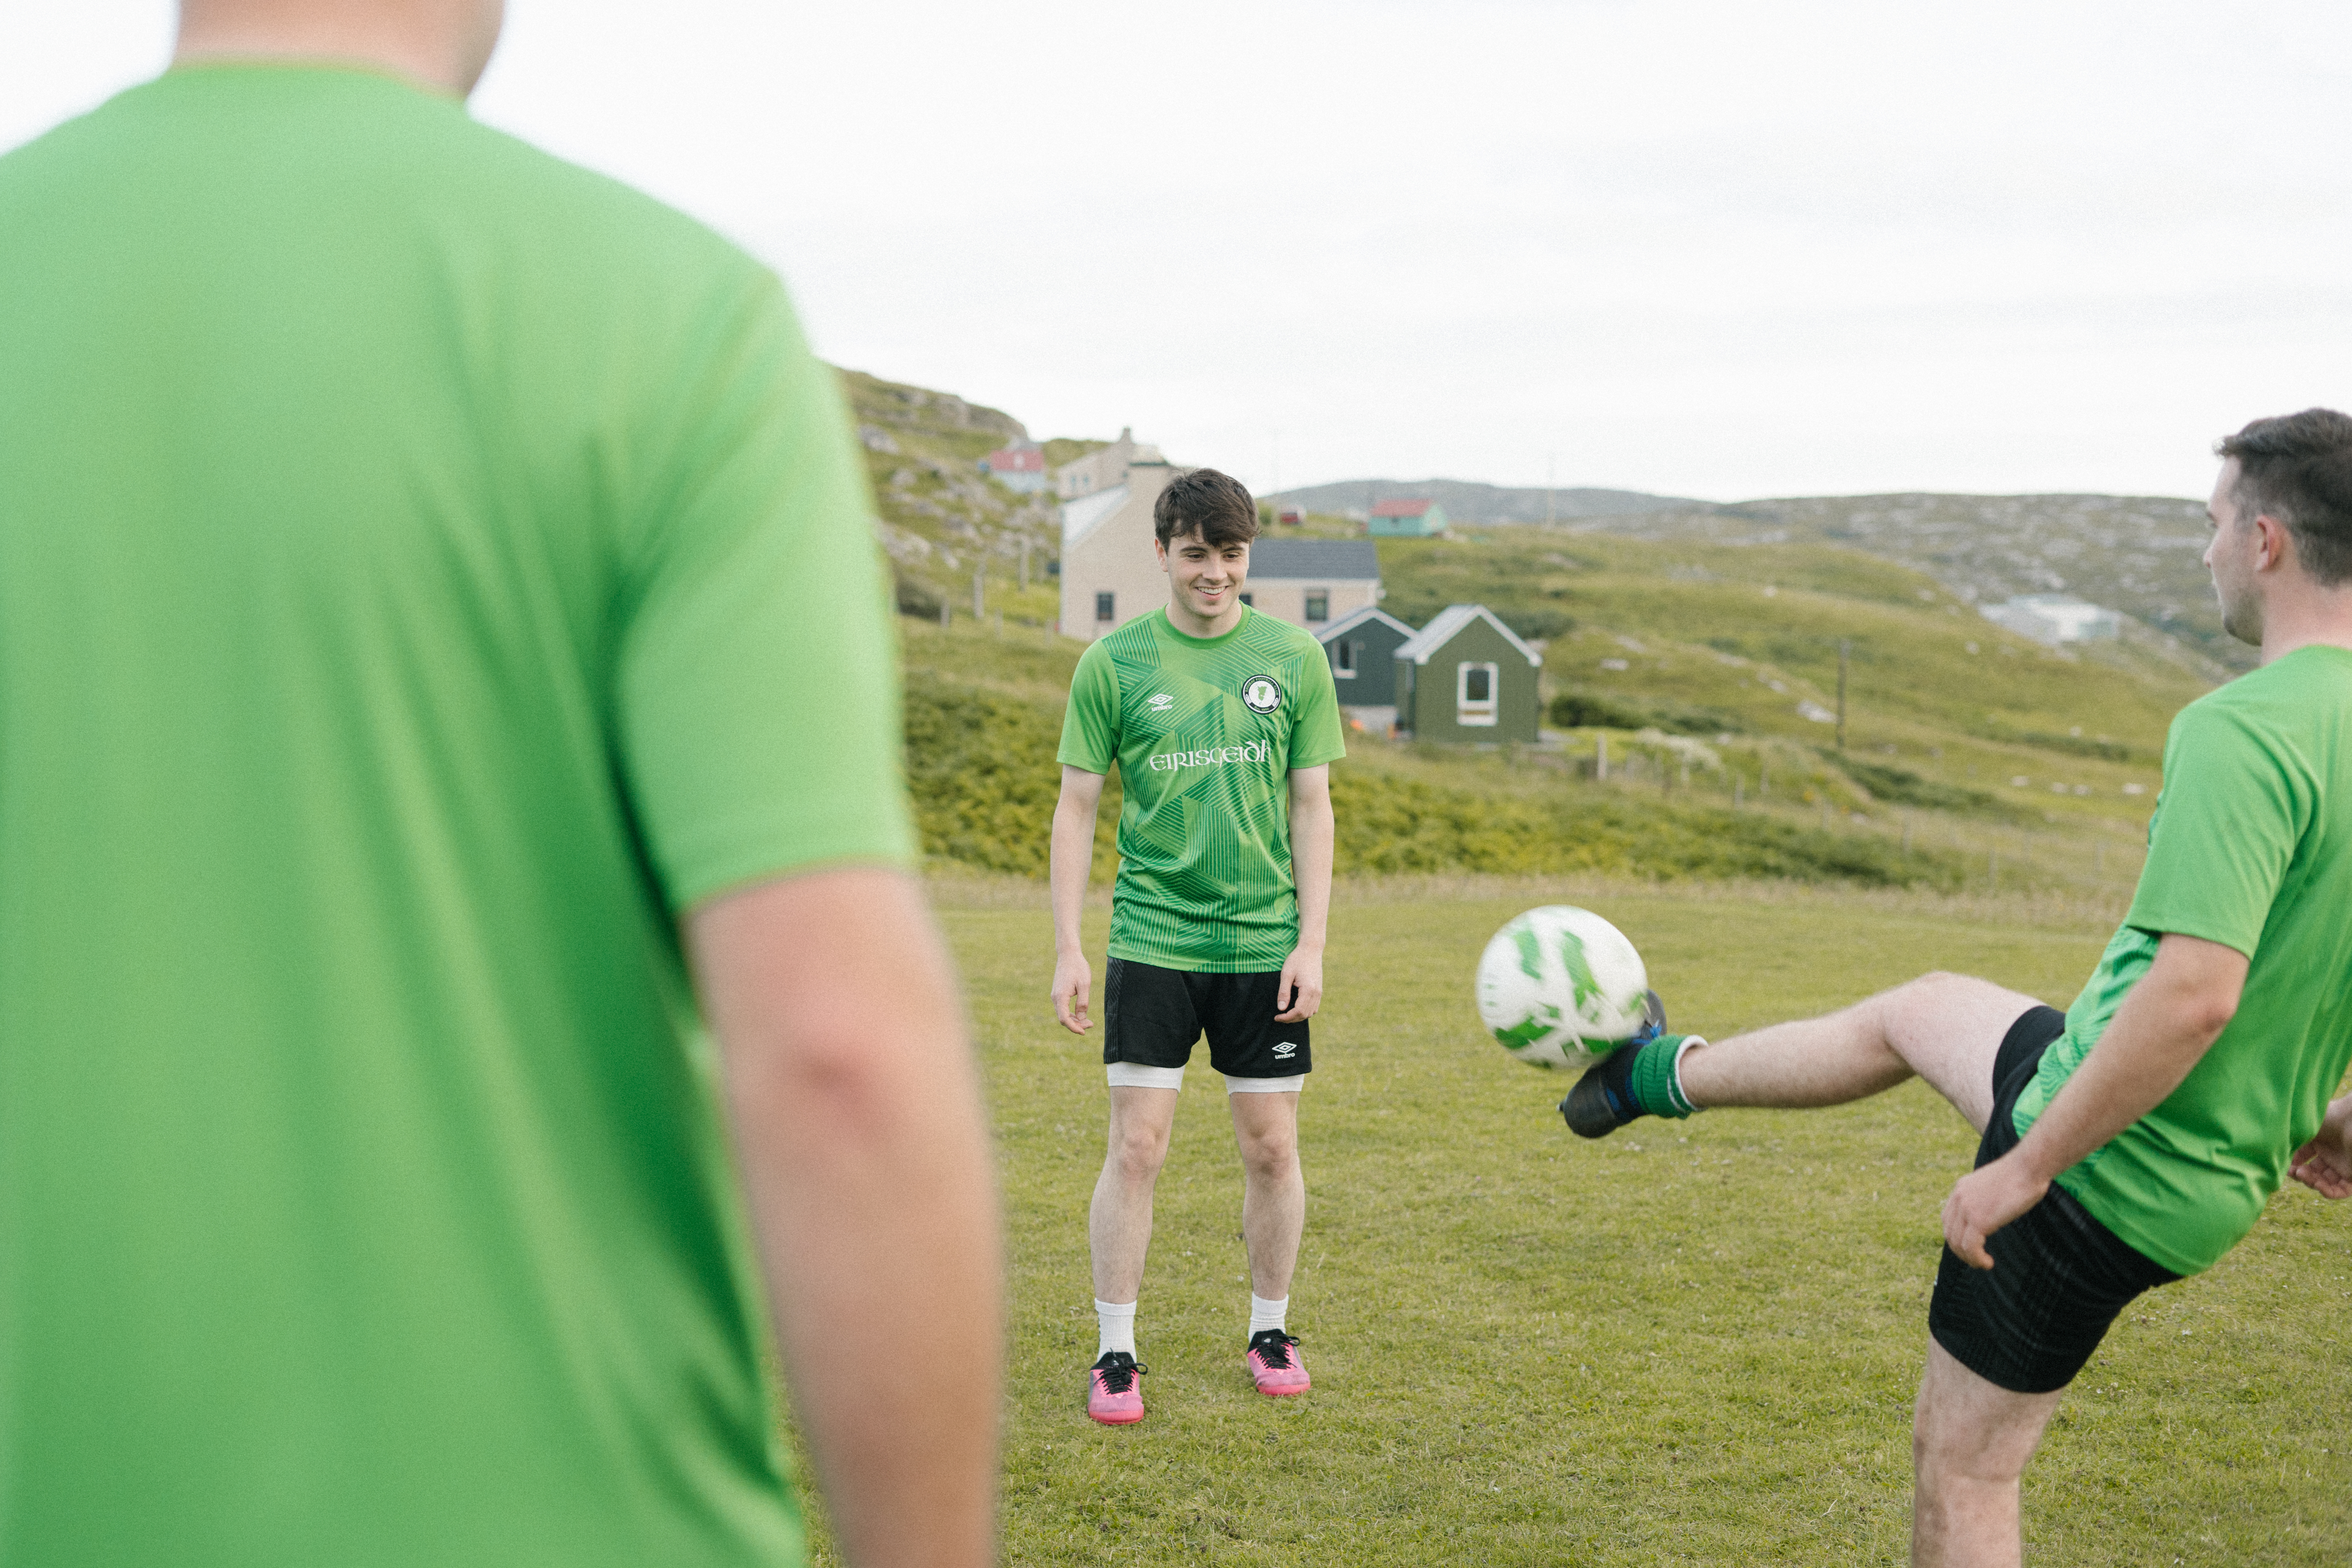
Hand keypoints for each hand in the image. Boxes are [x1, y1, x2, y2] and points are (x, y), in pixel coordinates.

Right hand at [1051, 952, 1092, 1034]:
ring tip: (1088, 1021)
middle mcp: (1055, 998)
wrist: (1068, 954)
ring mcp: (1055, 996)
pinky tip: (1080, 1014)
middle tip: (1091, 1024)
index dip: (1074, 1028)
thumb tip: (1081, 1018)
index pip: (1064, 1019)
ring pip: (1063, 1014)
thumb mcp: (1084, 985)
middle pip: (1063, 1018)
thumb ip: (1083, 1002)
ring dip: (1074, 1020)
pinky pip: (1063, 1008)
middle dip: (1076, 1025)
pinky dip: (1071, 1014)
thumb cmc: (1078, 967)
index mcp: (1060, 996)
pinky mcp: (1058, 993)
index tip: (1084, 1032)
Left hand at [1273, 946, 1322, 1023]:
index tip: (1277, 1017)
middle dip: (1291, 1019)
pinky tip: (1295, 1008)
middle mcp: (1316, 993)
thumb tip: (1281, 1008)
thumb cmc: (1296, 959)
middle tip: (1279, 1017)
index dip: (1287, 1017)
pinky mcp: (1319, 991)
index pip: (1298, 1011)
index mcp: (1308, 990)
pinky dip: (1305, 1011)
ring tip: (1286, 1014)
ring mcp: (1319, 992)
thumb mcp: (1286, 974)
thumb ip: (1283, 992)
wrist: (1311, 950)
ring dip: (1298, 1016)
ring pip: (1310, 1013)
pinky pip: (1314, 1007)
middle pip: (1305, 1014)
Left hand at [1940, 1151, 2048, 1269]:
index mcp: (1961, 1188)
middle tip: (1976, 1260)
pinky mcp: (1978, 1219)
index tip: (1969, 1247)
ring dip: (1969, 1258)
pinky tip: (1988, 1262)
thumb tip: (1988, 1216)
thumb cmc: (2020, 1175)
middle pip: (1950, 1233)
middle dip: (1961, 1251)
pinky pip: (1970, 1247)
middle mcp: (1959, 1197)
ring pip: (1958, 1243)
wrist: (2028, 1167)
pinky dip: (1977, 1259)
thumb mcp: (1992, 1186)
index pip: (1948, 1219)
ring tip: (1983, 1264)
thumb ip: (1983, 1199)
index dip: (1956, 1237)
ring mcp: (1966, 1208)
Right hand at [2290, 1094, 2351, 1198]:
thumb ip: (2288, 1140)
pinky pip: (2341, 1191)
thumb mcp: (2302, 1129)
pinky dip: (2328, 1192)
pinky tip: (2318, 1185)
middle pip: (2312, 1172)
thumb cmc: (2329, 1118)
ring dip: (2311, 1182)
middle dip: (2300, 1174)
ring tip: (2303, 1174)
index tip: (2283, 1165)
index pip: (2303, 1158)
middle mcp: (2330, 1154)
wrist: (2350, 1120)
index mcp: (2319, 1142)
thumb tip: (2270, 1151)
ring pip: (2324, 1183)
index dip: (2292, 1164)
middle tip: (2294, 1171)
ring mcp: (2342, 1165)